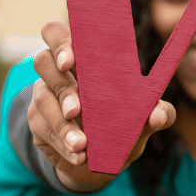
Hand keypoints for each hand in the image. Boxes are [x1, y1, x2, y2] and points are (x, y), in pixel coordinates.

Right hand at [27, 20, 175, 192]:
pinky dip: (63, 142)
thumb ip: (158, 113)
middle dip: (59, 81)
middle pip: (42, 60)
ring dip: (63, 123)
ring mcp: (45, 96)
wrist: (103, 161)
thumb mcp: (145, 120)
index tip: (71, 60)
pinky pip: (44, 129)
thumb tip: (157, 116)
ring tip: (83, 143)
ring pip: (43, 99)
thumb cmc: (125, 125)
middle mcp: (60, 72)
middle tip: (77, 107)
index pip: (60, 34)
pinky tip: (80, 154)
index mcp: (86, 59)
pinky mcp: (38, 122)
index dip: (61, 41)